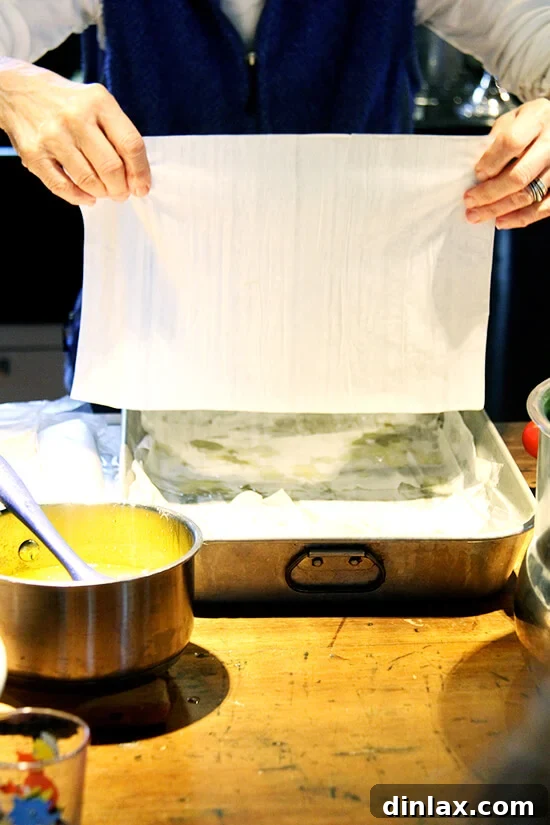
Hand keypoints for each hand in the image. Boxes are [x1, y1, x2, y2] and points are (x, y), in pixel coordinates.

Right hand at [0, 59, 150, 205]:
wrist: (20, 92)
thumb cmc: (70, 104)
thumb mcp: (98, 105)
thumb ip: (119, 135)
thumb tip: (137, 178)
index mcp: (99, 102)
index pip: (131, 144)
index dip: (141, 172)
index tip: (142, 187)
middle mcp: (76, 117)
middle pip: (111, 168)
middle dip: (121, 188)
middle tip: (121, 192)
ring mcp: (53, 136)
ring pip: (89, 181)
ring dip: (102, 193)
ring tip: (104, 191)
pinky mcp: (34, 153)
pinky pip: (63, 187)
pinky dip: (80, 197)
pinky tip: (87, 196)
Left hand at [463, 98, 549, 228]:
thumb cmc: (529, 124)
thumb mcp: (512, 119)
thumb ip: (495, 141)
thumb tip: (478, 173)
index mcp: (537, 118)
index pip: (512, 143)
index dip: (491, 162)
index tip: (476, 175)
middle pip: (520, 175)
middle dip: (489, 193)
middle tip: (470, 202)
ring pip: (529, 194)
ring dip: (499, 209)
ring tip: (478, 214)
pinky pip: (544, 208)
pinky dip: (521, 218)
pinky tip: (501, 221)